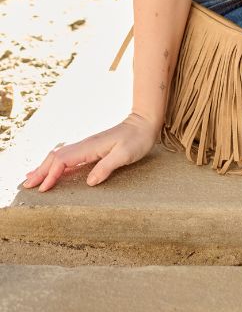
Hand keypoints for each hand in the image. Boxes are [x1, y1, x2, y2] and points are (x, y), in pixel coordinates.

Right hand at [21, 113, 160, 191]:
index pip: (63, 160)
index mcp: (90, 146)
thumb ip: (107, 167)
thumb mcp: (126, 154)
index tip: (43, 189)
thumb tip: (89, 182)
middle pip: (56, 157)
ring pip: (60, 156)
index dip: (51, 175)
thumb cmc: (138, 138)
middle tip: (26, 186)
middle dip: (40, 171)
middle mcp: (86, 145)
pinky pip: (68, 157)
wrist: (145, 122)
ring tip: (30, 179)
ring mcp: (88, 146)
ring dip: (44, 167)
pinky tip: (52, 171)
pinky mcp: (92, 148)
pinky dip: (56, 165)